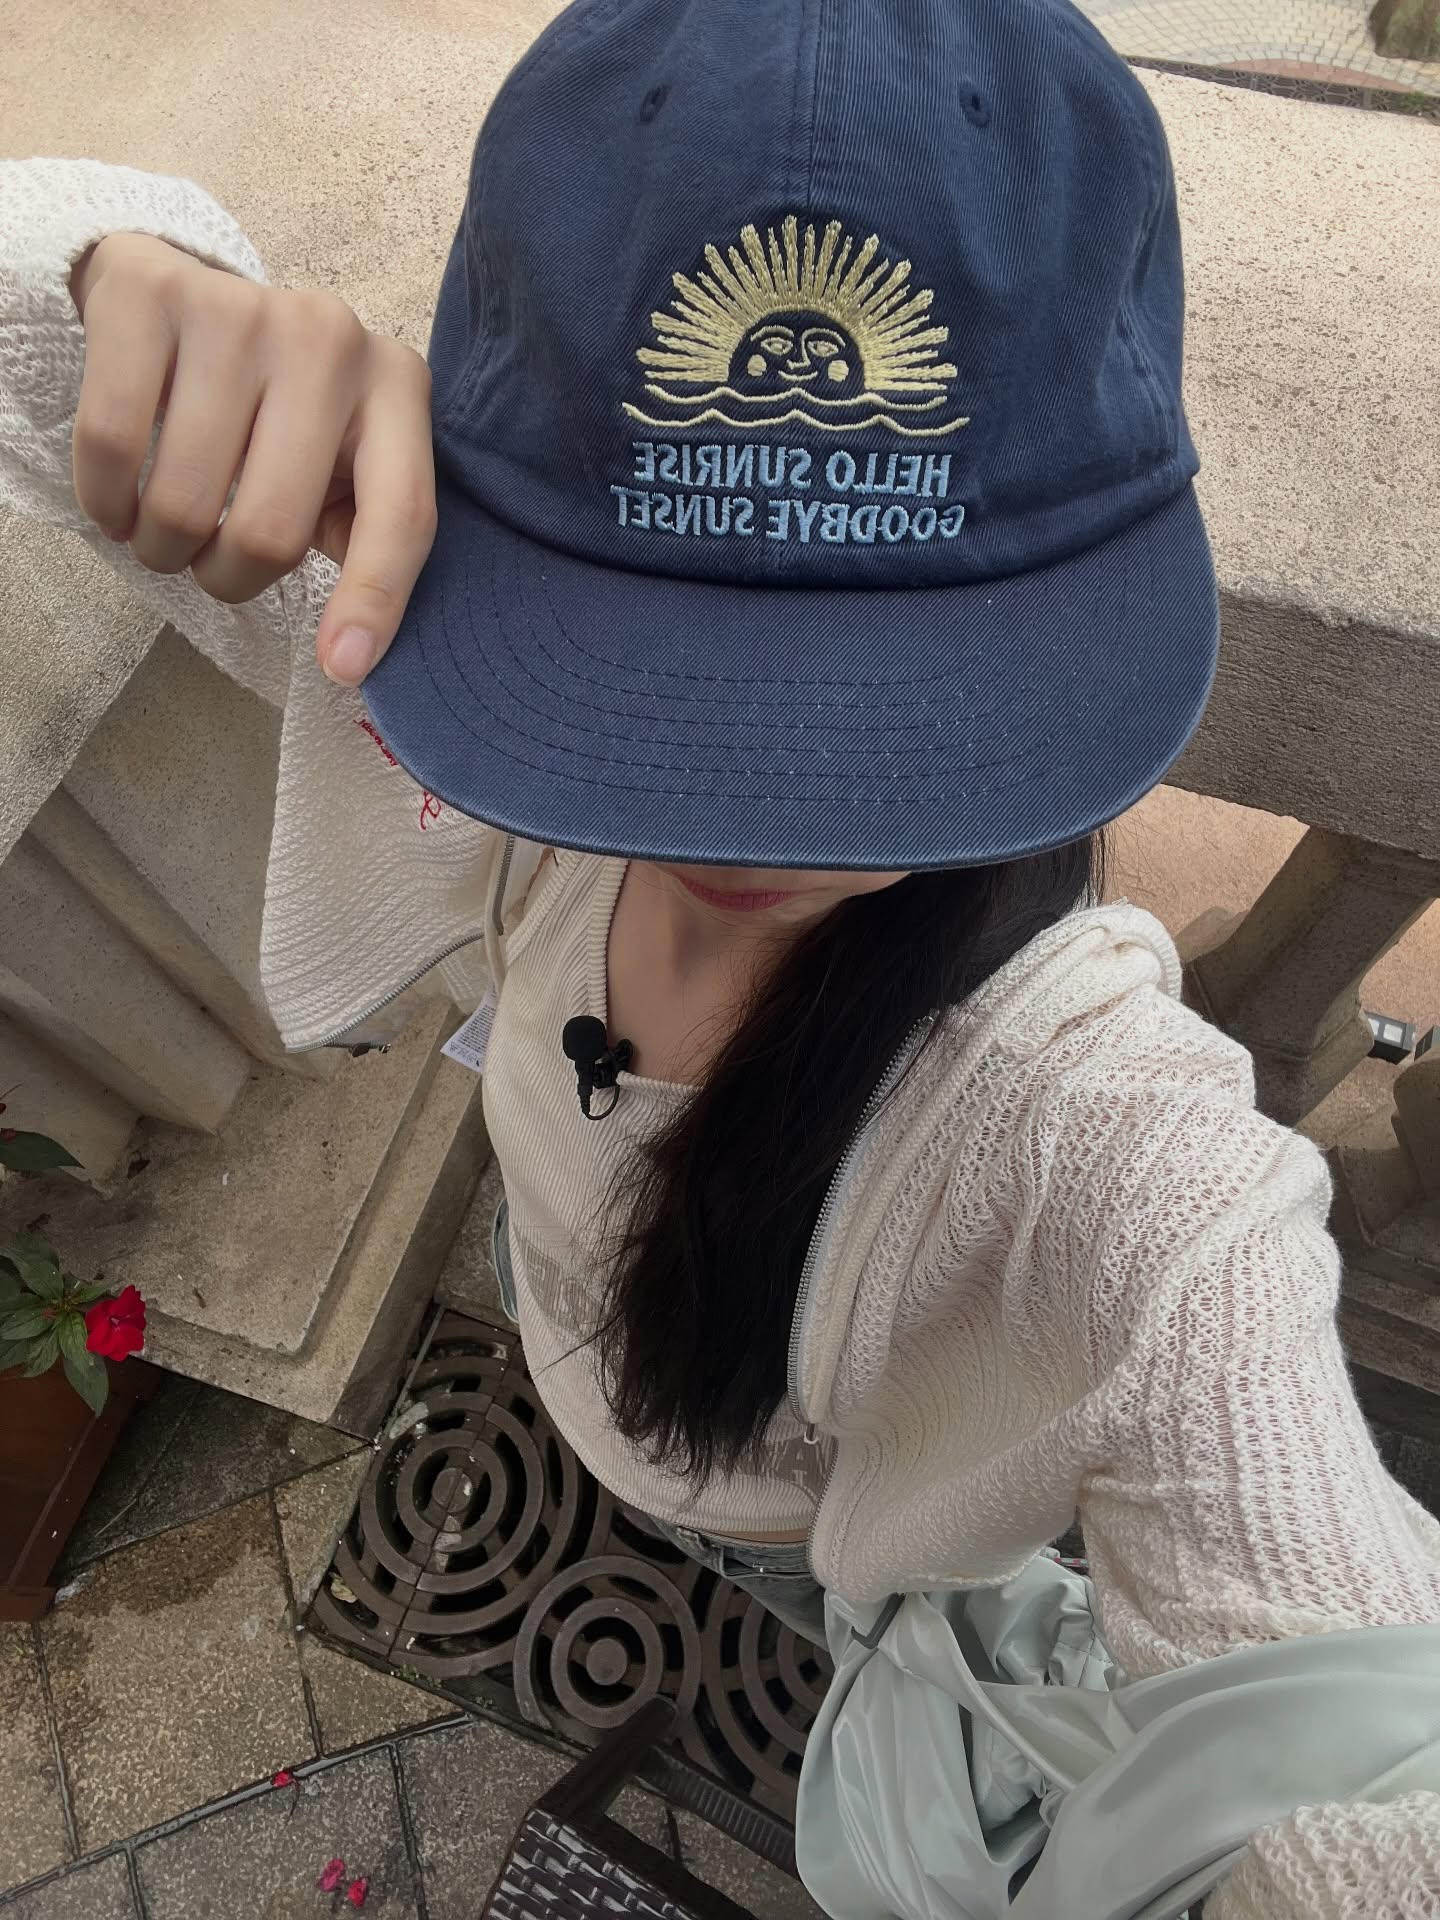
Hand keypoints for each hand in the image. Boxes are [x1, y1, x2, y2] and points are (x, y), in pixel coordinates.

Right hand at [70, 233, 436, 684]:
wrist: (189, 287)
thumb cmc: (281, 404)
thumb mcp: (346, 457)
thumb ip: (364, 532)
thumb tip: (352, 649)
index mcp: (397, 388)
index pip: (401, 515)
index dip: (372, 602)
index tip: (341, 667)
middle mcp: (330, 339)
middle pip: (272, 529)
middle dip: (228, 578)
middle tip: (211, 566)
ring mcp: (241, 310)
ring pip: (185, 500)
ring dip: (162, 548)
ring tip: (165, 531)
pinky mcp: (151, 296)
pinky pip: (113, 444)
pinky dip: (105, 502)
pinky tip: (116, 505)